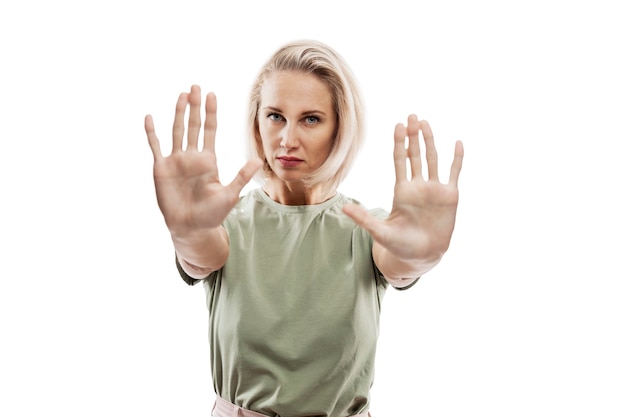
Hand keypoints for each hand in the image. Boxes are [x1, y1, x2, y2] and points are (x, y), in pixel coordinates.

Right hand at [144, 85, 262, 236]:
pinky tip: (150, 117)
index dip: (211, 113)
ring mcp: (176, 161)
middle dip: (195, 106)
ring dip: (178, 113)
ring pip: (177, 131)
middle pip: (194, 126)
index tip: (212, 95)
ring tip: (181, 95)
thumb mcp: (229, 195)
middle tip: (195, 86)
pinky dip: (152, 133)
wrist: (191, 228)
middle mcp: (192, 157)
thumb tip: (256, 161)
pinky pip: (156, 147)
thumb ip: (241, 177)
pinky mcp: (161, 169)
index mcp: (208, 160)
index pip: (210, 131)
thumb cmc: (211, 214)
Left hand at [343, 114, 462, 262]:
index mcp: (402, 190)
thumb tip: (344, 209)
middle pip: (416, 155)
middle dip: (414, 136)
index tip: (398, 125)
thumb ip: (364, 219)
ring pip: (433, 159)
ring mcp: (434, 189)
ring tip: (426, 123)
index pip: (400, 161)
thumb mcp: (380, 232)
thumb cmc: (399, 245)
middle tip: (412, 116)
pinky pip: (453, 173)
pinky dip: (456, 159)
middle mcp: (418, 186)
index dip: (399, 143)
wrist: (422, 256)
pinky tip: (457, 143)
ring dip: (430, 141)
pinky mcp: (450, 196)